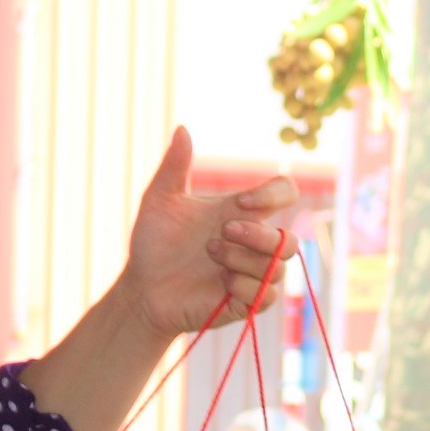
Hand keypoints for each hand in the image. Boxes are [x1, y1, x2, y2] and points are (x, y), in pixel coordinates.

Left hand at [119, 128, 299, 339]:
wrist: (141, 287)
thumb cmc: (153, 243)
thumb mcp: (160, 200)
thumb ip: (174, 167)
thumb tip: (182, 128)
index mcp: (242, 213)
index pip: (284, 193)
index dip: (275, 193)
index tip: (241, 201)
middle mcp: (253, 243)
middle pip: (288, 239)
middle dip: (256, 234)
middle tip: (221, 231)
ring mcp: (253, 274)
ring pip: (276, 267)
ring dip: (242, 259)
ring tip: (210, 255)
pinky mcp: (248, 302)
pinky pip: (266, 294)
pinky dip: (243, 285)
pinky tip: (219, 283)